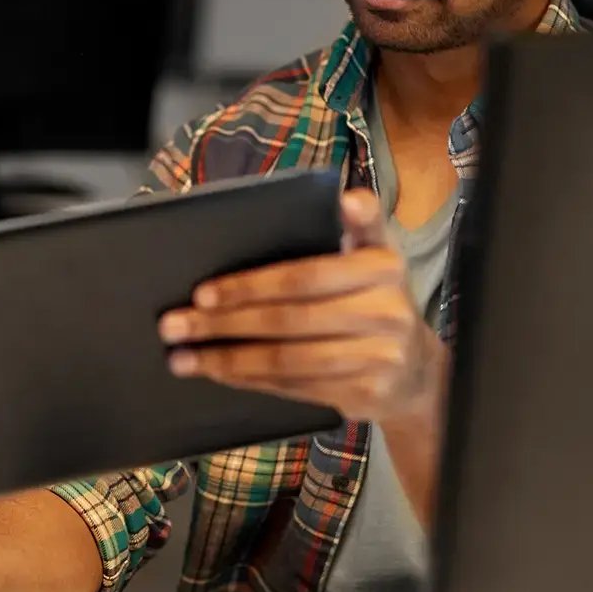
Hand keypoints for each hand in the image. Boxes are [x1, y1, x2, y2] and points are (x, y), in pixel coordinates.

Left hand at [158, 189, 446, 428]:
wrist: (419, 372)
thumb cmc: (376, 301)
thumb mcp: (376, 256)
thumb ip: (358, 225)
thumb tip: (345, 197)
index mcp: (382, 264)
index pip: (304, 274)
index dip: (250, 284)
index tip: (202, 291)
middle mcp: (386, 310)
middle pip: (287, 319)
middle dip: (221, 324)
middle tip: (173, 325)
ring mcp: (379, 356)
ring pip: (286, 359)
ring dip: (227, 359)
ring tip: (183, 357)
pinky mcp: (367, 394)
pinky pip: (295, 387)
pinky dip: (250, 380)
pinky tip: (219, 373)